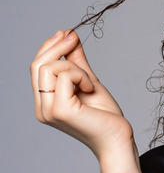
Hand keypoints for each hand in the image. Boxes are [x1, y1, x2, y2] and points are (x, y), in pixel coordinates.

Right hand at [31, 30, 138, 172]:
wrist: (118, 139)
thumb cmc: (105, 116)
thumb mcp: (88, 81)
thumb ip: (76, 61)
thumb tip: (68, 35)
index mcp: (45, 103)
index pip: (36, 68)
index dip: (49, 47)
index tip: (66, 33)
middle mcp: (42, 108)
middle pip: (38, 65)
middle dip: (57, 47)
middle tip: (73, 38)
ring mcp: (49, 111)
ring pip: (50, 68)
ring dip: (73, 66)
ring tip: (89, 82)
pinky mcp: (60, 110)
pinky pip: (65, 75)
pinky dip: (81, 76)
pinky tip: (90, 88)